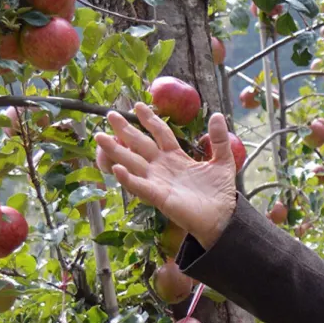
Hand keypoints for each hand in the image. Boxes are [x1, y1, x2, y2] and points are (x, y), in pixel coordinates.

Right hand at [95, 105, 236, 247]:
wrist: (223, 217)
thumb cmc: (219, 191)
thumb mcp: (223, 161)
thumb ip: (219, 139)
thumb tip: (216, 115)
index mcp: (176, 157)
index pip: (160, 133)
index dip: (149, 119)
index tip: (138, 105)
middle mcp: (162, 167)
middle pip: (141, 144)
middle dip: (125, 130)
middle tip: (110, 115)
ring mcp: (158, 181)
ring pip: (133, 163)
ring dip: (116, 151)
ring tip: (100, 137)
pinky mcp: (158, 197)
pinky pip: (139, 186)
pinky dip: (128, 178)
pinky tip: (117, 168)